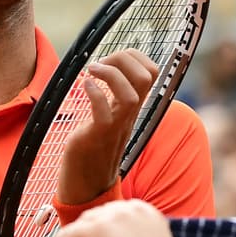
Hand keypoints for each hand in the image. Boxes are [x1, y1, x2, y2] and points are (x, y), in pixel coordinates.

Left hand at [52, 200, 179, 236]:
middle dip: (93, 223)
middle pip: (103, 212)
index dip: (111, 223)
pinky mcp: (93, 228)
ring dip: (76, 231)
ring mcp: (110, 216)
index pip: (123, 213)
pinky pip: (69, 234)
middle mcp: (129, 208)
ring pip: (85, 220)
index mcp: (146, 212)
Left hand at [56, 49, 158, 205]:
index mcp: (133, 106)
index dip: (134, 55)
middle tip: (100, 64)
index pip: (152, 71)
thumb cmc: (94, 145)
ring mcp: (115, 125)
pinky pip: (103, 112)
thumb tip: (108, 69)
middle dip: (123, 58)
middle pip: (146, 76)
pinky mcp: (98, 136)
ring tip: (91, 72)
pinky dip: (93, 93)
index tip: (111, 59)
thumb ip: (114, 95)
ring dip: (109, 74)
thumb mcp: (110, 114)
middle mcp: (129, 114)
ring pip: (131, 94)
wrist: (86, 181)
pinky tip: (83, 87)